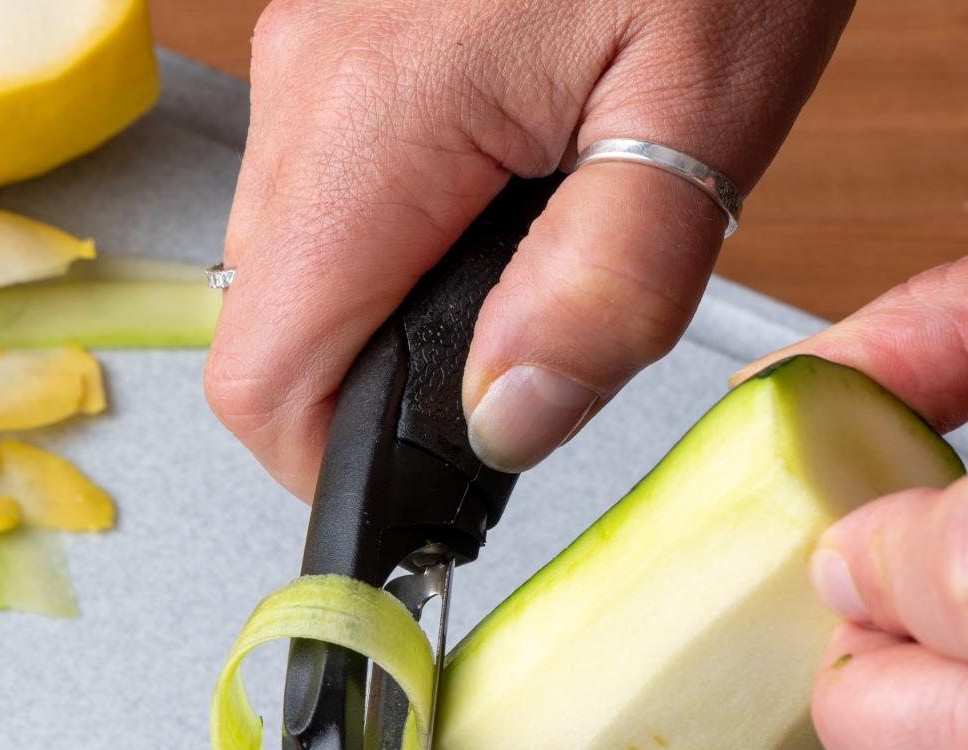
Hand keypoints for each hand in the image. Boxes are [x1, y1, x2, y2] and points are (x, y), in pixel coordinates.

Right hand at [204, 0, 853, 495]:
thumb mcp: (704, 104)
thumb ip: (605, 287)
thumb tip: (503, 425)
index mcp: (376, 122)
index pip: (262, 378)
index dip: (331, 469)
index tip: (429, 485)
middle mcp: (306, 88)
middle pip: (266, 325)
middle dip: (373, 389)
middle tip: (516, 368)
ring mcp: (307, 52)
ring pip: (291, 255)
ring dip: (387, 306)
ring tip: (531, 258)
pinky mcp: (336, 29)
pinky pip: (323, 177)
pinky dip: (394, 227)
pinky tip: (505, 184)